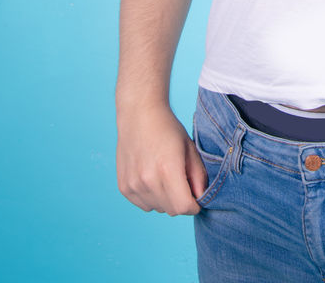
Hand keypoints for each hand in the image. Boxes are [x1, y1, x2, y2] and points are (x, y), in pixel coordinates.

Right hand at [116, 101, 207, 215]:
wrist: (139, 114)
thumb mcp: (189, 148)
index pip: (183, 207)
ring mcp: (133, 185)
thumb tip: (200, 198)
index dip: (193, 205)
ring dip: (165, 200)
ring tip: (164, 176)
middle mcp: (148, 180)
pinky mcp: (124, 187)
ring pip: (157, 208)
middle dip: (180, 202)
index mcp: (168, 169)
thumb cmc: (167, 128)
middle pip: (171, 210)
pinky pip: (143, 204)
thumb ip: (198, 176)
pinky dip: (151, 197)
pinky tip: (151, 177)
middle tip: (181, 182)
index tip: (196, 198)